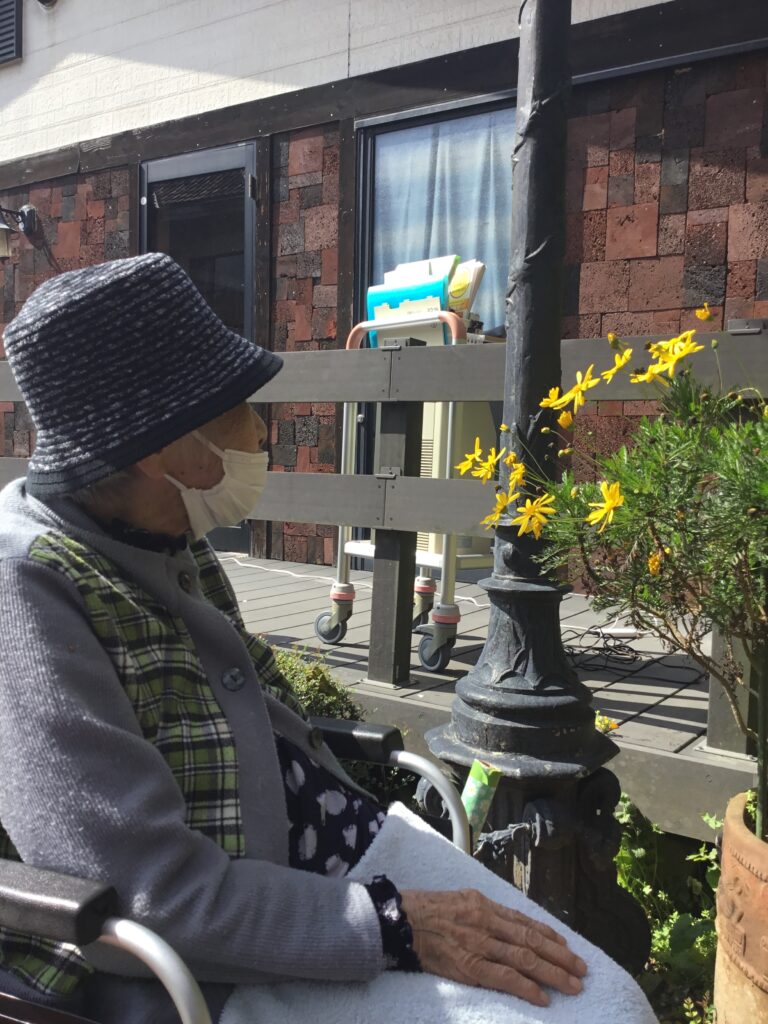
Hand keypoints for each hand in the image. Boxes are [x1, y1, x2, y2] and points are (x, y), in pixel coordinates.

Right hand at [399, 888, 586, 1006]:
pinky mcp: (468, 965)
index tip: (568, 947)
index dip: (550, 936)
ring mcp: (479, 943)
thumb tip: (510, 923)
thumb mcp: (460, 900)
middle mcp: (486, 921)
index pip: (525, 923)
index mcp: (485, 905)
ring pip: (525, 959)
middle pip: (532, 941)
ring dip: (553, 973)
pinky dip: (526, 988)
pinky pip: (504, 978)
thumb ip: (485, 911)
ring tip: (573, 985)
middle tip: (582, 969)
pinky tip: (543, 997)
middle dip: (561, 956)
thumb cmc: (428, 911)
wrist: (400, 921)